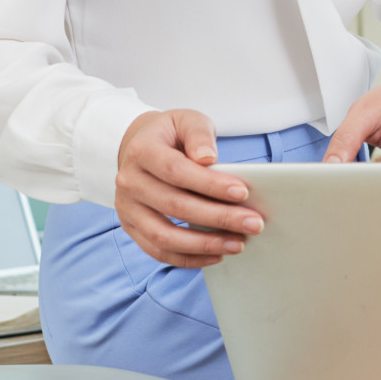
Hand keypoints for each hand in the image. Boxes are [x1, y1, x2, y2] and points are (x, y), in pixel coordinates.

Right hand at [113, 108, 263, 269]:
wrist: (140, 146)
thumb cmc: (171, 135)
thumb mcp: (186, 121)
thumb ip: (199, 134)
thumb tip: (208, 158)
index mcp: (141, 151)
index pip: (177, 171)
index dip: (210, 184)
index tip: (243, 193)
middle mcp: (129, 181)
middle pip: (175, 205)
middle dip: (218, 217)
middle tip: (253, 223)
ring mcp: (127, 208)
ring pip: (164, 236)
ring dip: (205, 244)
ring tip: (238, 243)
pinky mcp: (132, 228)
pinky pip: (159, 252)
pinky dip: (189, 258)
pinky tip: (217, 254)